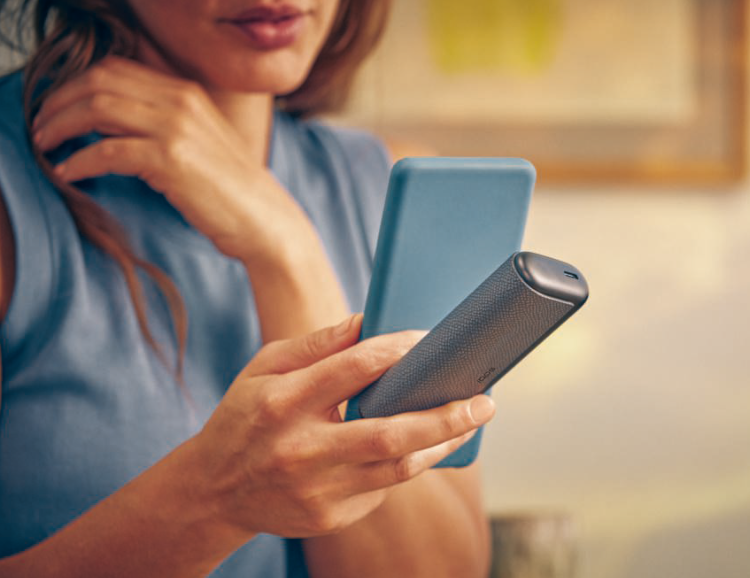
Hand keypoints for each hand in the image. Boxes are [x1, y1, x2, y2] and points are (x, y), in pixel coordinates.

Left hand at [32, 56, 310, 261]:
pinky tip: (68, 174)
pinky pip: (107, 151)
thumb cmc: (230, 191)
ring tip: (45, 146)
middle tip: (42, 127)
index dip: (75, 85)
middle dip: (59, 102)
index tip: (57, 109)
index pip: (115, 69)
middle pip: (99, 82)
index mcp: (186, 92)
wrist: (266, 220)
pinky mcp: (171, 159)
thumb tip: (111, 127)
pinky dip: (79, 161)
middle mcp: (181, 100)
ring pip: (97, 109)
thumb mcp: (197, 144)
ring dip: (60, 126)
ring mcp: (177, 127)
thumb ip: (161, 125)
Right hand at [190, 314, 495, 537]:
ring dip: (440, 444)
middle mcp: (300, 449)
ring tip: (471, 422)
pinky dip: (405, 464)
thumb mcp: (263, 369)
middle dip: (445, 416)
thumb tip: (364, 321)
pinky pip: (381, 489)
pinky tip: (420, 445)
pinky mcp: (328, 517)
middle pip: (389, 433)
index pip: (354, 368)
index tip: (430, 340)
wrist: (214, 490)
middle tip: (485, 401)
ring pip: (396, 469)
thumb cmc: (245, 418)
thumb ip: (314, 345)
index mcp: (282, 401)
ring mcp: (316, 489)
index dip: (399, 350)